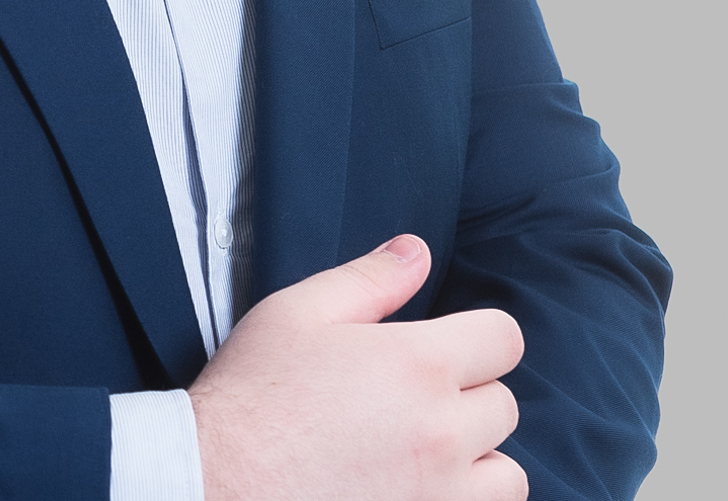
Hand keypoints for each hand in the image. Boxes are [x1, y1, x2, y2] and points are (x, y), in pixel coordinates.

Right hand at [188, 234, 525, 499]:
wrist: (219, 483)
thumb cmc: (254, 397)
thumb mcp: (298, 313)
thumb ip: (368, 280)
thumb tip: (417, 252)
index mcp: (417, 364)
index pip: (503, 339)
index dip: (479, 336)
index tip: (449, 347)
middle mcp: (443, 432)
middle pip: (504, 405)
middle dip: (468, 394)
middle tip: (413, 399)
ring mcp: (441, 496)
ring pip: (508, 474)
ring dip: (478, 460)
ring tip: (426, 452)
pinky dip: (461, 500)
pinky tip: (419, 489)